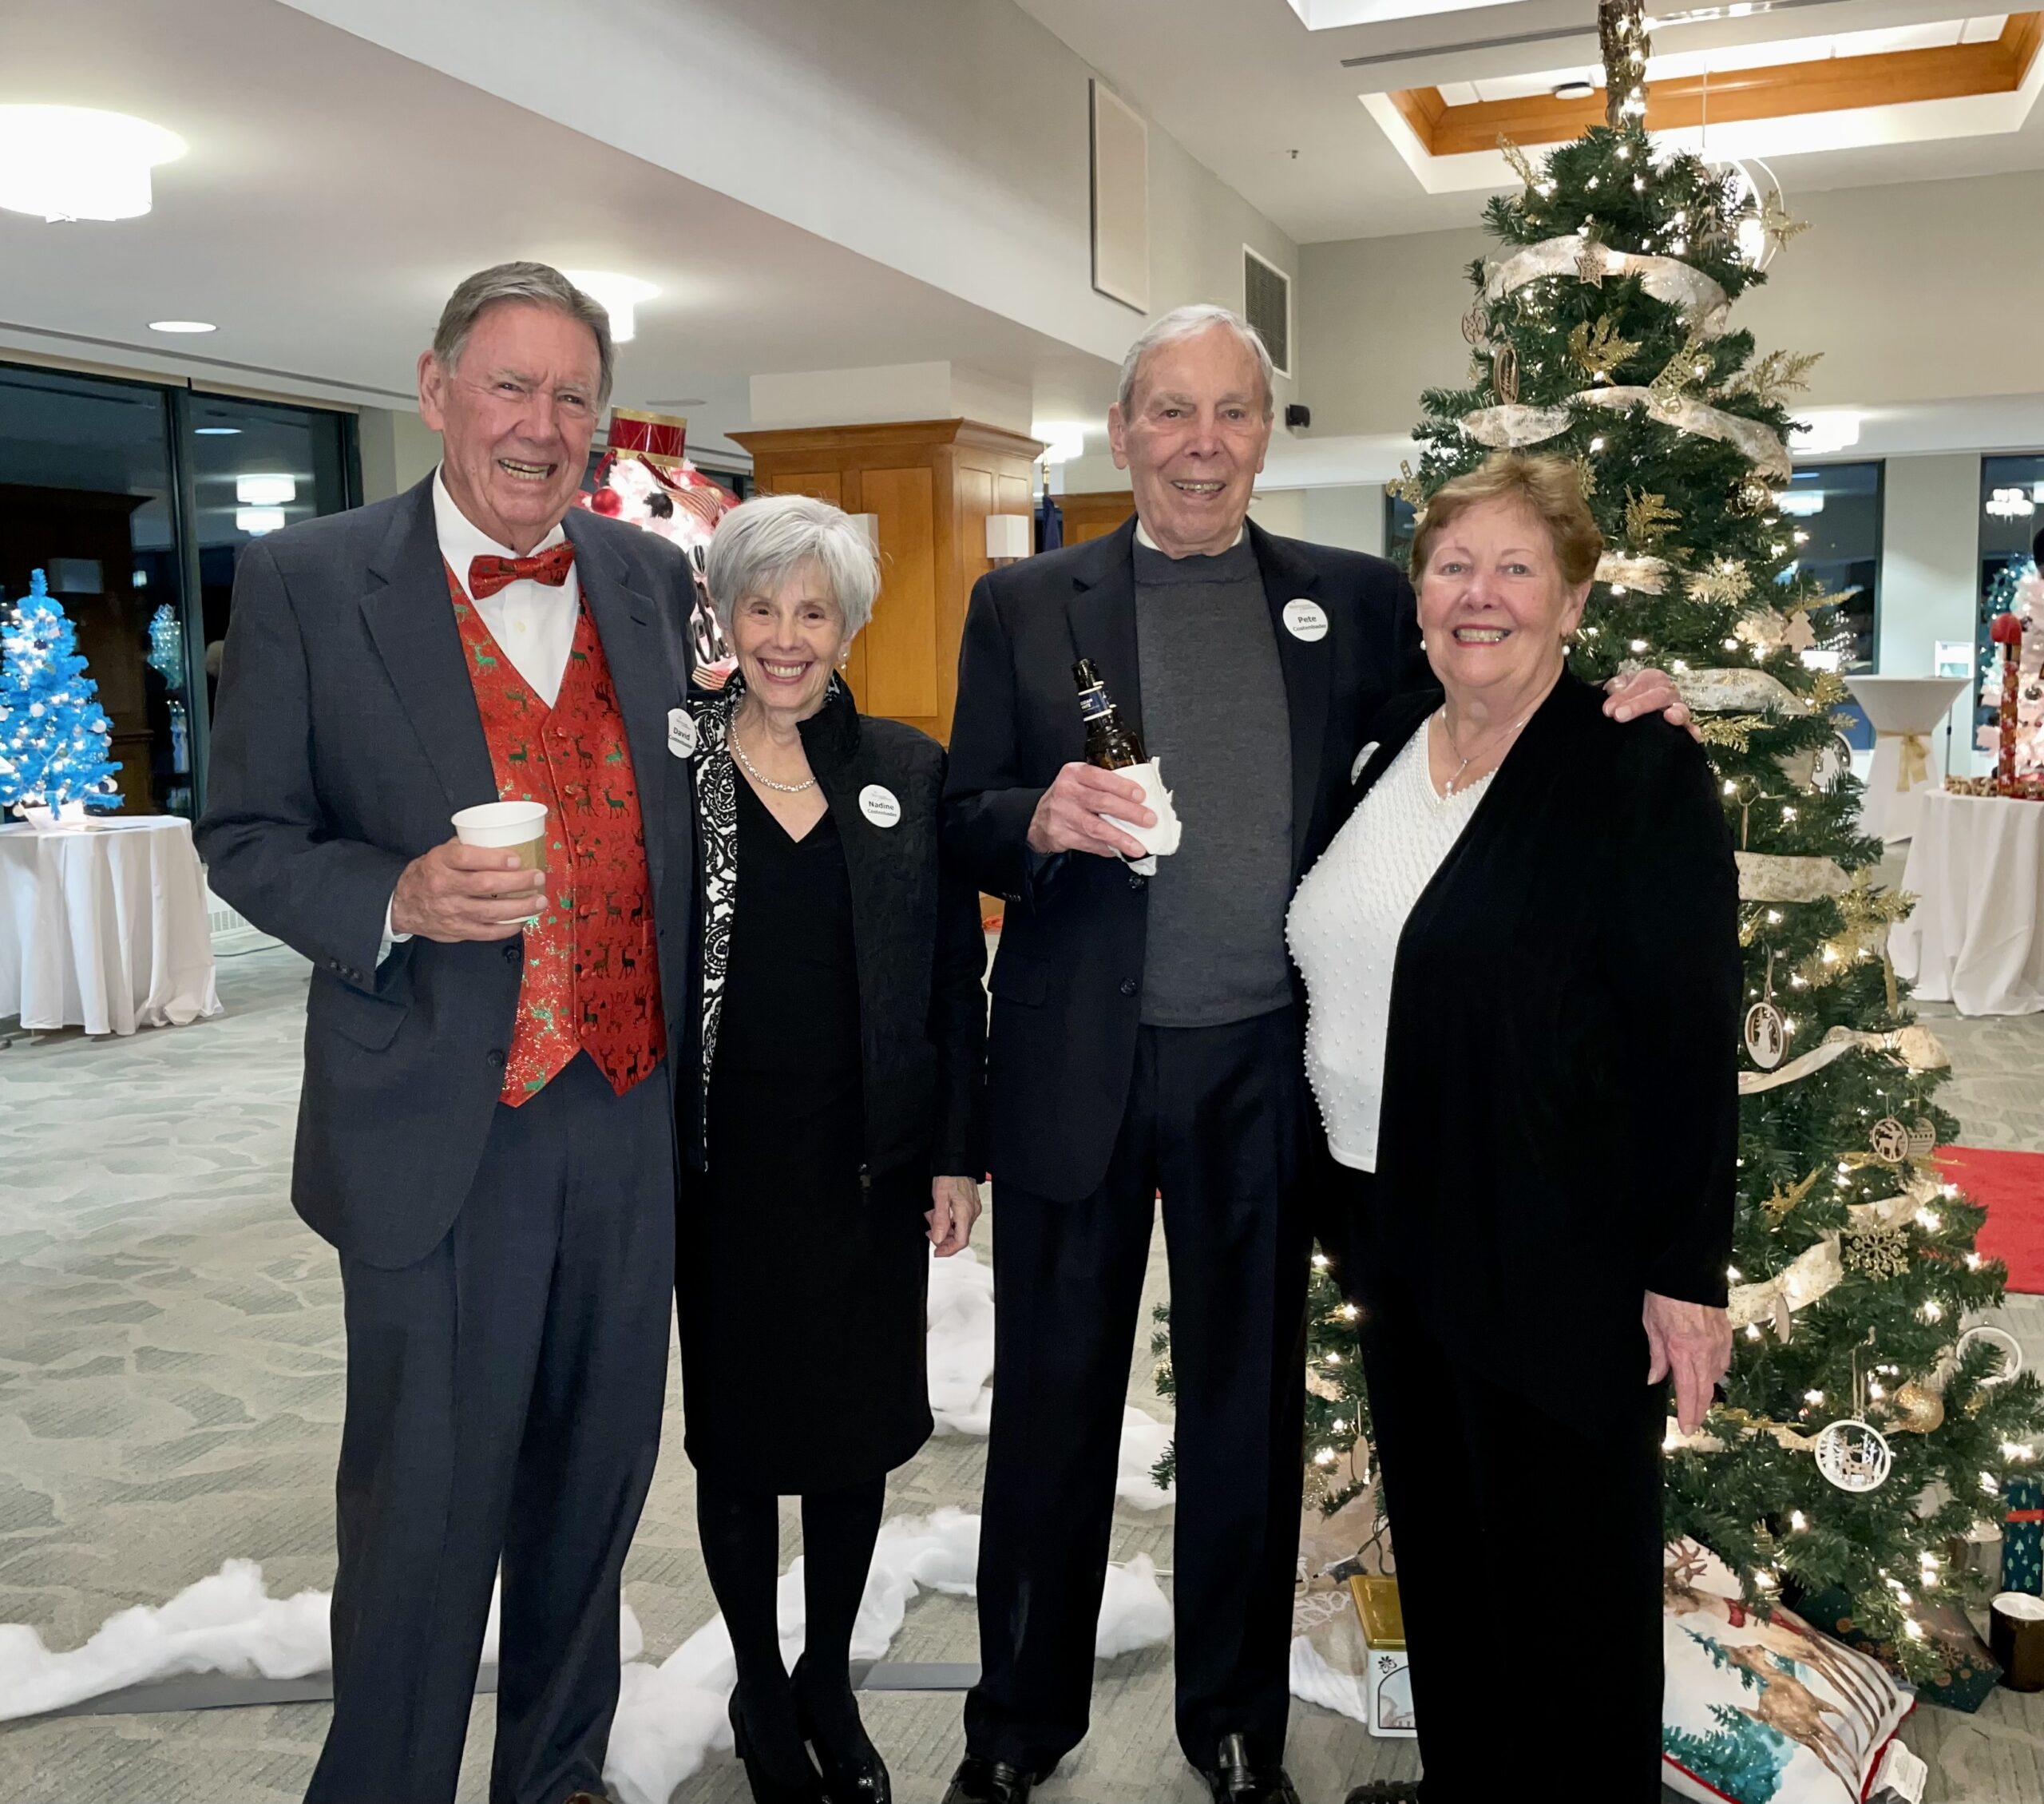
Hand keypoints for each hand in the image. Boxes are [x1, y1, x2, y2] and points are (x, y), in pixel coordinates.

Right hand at [389, 838, 546, 942]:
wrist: (402, 905)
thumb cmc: (429, 874)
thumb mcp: (440, 853)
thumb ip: (467, 847)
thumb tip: (503, 840)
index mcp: (439, 862)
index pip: (467, 857)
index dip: (494, 859)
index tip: (517, 859)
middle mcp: (443, 887)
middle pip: (484, 885)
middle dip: (517, 882)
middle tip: (538, 878)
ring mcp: (450, 912)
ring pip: (490, 912)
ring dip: (520, 907)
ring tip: (539, 901)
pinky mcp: (456, 931)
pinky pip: (486, 932)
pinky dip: (507, 928)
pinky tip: (523, 920)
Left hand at [926, 1175, 983, 1256]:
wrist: (958, 1160)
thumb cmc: (950, 1175)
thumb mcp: (940, 1197)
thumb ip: (939, 1220)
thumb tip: (937, 1238)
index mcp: (965, 1213)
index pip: (961, 1241)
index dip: (948, 1250)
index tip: (937, 1252)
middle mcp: (972, 1212)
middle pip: (960, 1236)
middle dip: (943, 1237)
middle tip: (929, 1230)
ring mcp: (973, 1208)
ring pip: (959, 1227)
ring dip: (944, 1227)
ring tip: (932, 1216)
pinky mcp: (970, 1204)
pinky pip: (960, 1218)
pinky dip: (949, 1219)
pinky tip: (939, 1211)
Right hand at [1027, 762, 1153, 859]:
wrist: (1038, 818)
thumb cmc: (1067, 797)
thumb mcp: (1079, 781)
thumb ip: (1103, 784)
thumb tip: (1139, 799)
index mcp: (1074, 774)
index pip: (1100, 777)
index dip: (1122, 787)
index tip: (1141, 795)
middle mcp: (1067, 792)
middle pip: (1102, 802)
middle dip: (1129, 812)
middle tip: (1149, 820)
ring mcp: (1063, 815)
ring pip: (1096, 828)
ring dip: (1120, 838)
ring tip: (1138, 846)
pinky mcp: (1062, 835)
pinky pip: (1089, 843)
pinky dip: (1107, 848)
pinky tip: (1119, 851)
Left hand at [1604, 666, 1695, 736]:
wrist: (1632, 708)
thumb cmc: (1626, 696)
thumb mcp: (1619, 687)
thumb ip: (1616, 687)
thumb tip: (1614, 689)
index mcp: (1653, 679)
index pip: (1642, 683)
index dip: (1625, 695)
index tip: (1608, 709)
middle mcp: (1669, 692)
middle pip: (1659, 695)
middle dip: (1639, 705)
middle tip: (1619, 715)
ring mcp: (1678, 709)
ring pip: (1680, 709)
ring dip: (1676, 713)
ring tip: (1670, 717)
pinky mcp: (1684, 727)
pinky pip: (1692, 729)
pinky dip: (1693, 731)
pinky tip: (1693, 735)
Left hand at [1644, 1291, 1731, 1434]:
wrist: (1689, 1272)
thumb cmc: (1664, 1296)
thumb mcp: (1651, 1325)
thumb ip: (1656, 1356)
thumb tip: (1655, 1379)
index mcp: (1683, 1351)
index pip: (1687, 1391)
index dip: (1688, 1413)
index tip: (1687, 1428)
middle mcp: (1704, 1352)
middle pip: (1705, 1390)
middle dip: (1700, 1411)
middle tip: (1695, 1425)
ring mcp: (1718, 1343)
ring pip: (1716, 1377)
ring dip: (1708, 1392)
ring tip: (1699, 1403)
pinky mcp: (1726, 1335)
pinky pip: (1723, 1361)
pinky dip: (1717, 1373)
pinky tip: (1711, 1376)